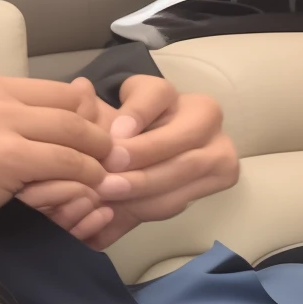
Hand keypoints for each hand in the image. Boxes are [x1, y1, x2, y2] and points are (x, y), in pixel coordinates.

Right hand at [0, 71, 117, 226]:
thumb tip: (22, 131)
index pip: (45, 89)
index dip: (76, 112)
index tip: (89, 137)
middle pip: (66, 102)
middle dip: (96, 129)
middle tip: (113, 155)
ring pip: (71, 128)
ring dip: (97, 153)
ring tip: (109, 173)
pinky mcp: (2, 154)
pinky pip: (63, 159)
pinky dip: (84, 174)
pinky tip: (90, 188)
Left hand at [19, 72, 238, 247]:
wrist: (142, 163)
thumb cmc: (118, 139)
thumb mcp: (103, 122)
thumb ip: (91, 111)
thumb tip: (79, 88)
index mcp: (169, 93)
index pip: (157, 94)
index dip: (136, 114)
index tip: (113, 135)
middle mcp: (205, 114)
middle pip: (178, 139)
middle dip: (140, 163)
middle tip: (105, 182)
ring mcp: (220, 144)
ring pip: (183, 172)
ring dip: (142, 191)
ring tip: (109, 201)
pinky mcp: (223, 175)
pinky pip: (185, 196)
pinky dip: (147, 210)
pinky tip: (118, 215)